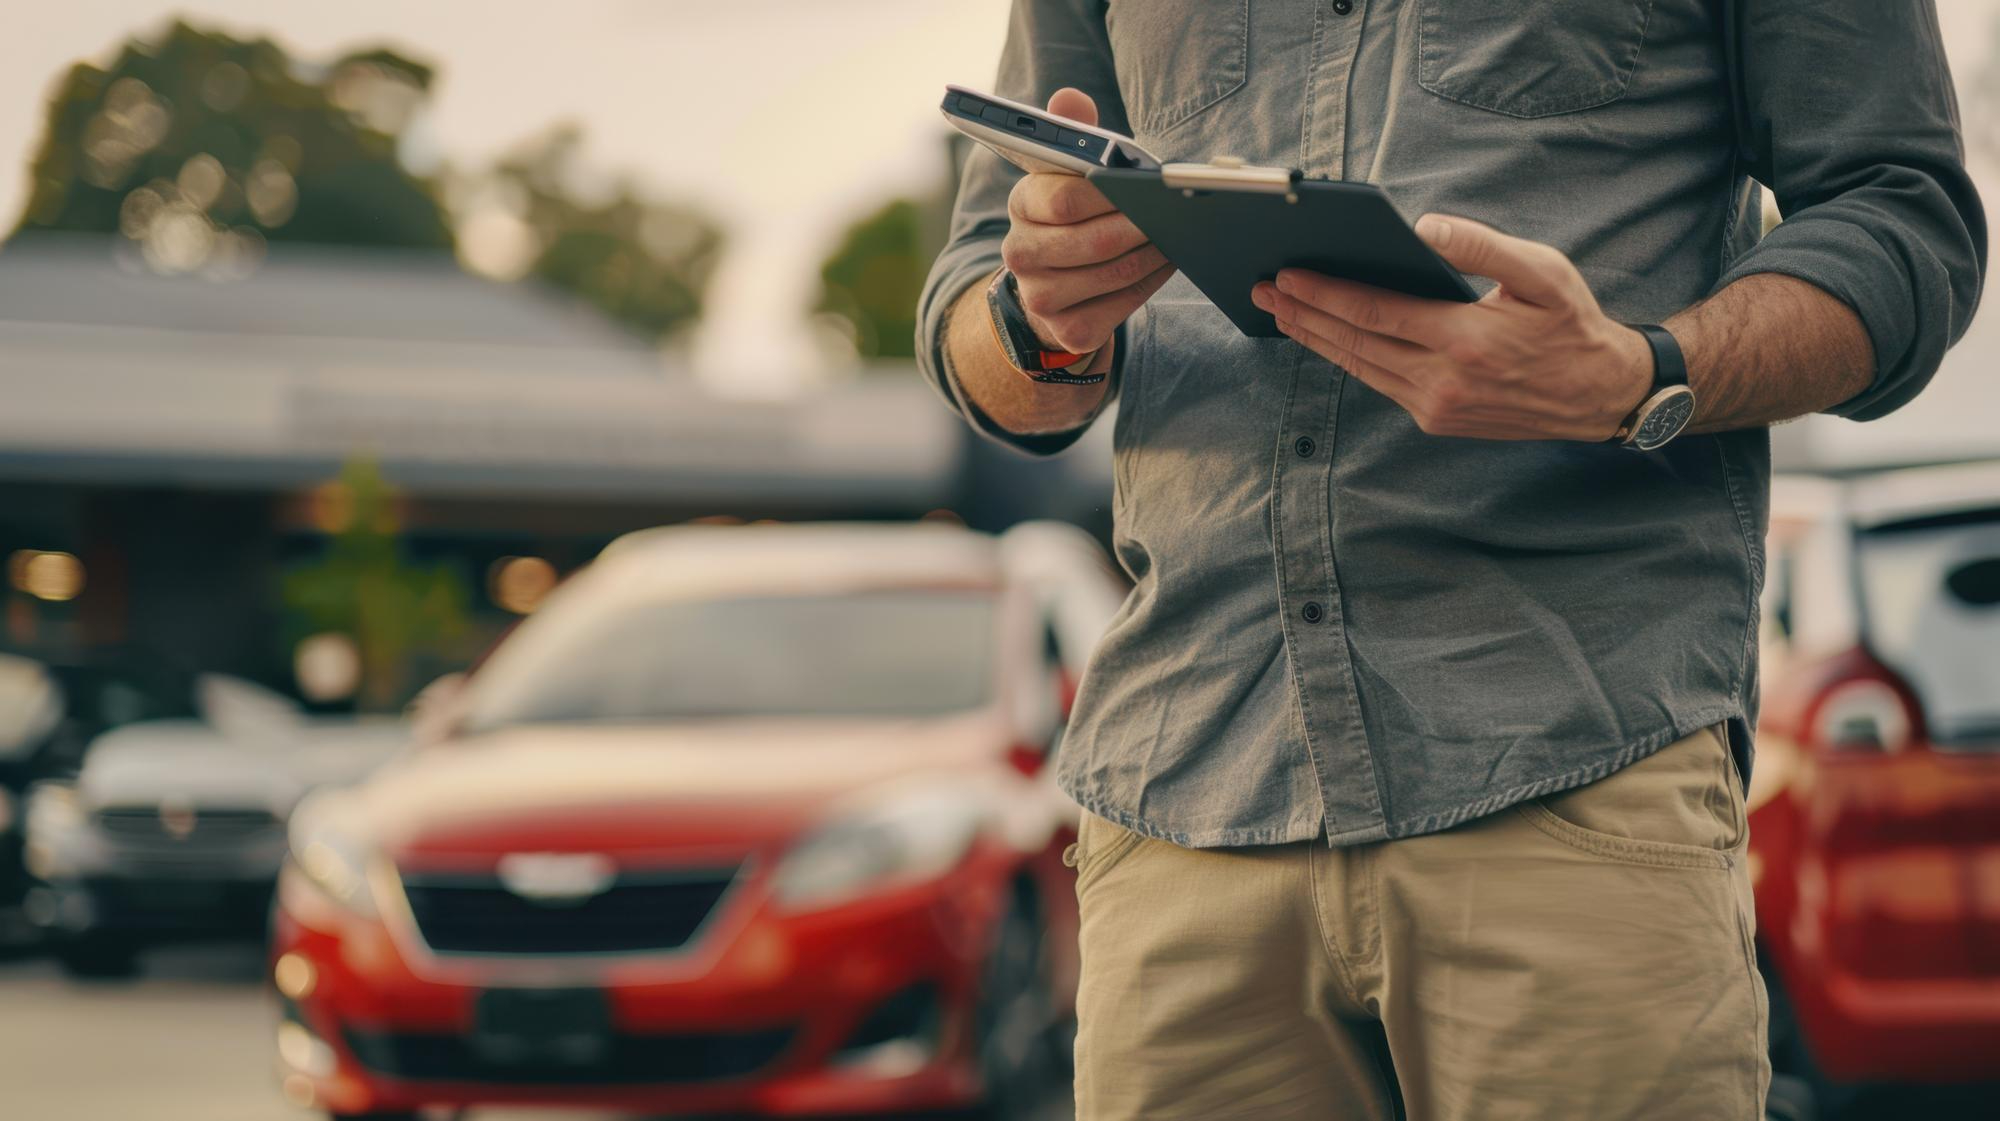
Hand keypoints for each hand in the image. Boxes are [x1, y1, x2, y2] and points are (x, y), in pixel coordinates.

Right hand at [1000, 88, 1176, 354]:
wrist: (1051, 285)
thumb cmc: (1072, 216)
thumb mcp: (1068, 172)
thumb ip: (1072, 133)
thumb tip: (1071, 98)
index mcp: (1020, 205)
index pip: (1064, 200)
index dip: (1109, 195)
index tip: (1142, 186)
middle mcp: (1020, 254)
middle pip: (1095, 241)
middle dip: (1142, 226)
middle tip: (1174, 214)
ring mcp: (1041, 298)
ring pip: (1115, 273)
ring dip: (1154, 254)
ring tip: (1178, 235)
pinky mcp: (1068, 329)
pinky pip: (1122, 305)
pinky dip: (1151, 283)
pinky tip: (1165, 264)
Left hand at [1250, 215, 1654, 440]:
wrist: (1600, 395)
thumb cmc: (1571, 324)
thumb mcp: (1543, 272)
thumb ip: (1482, 247)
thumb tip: (1424, 228)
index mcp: (1465, 340)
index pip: (1376, 314)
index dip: (1325, 294)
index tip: (1288, 274)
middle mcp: (1443, 381)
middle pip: (1355, 343)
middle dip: (1303, 314)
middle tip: (1263, 290)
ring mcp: (1436, 407)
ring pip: (1360, 368)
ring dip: (1316, 339)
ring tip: (1281, 312)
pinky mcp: (1437, 420)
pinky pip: (1379, 383)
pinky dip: (1347, 359)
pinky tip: (1326, 338)